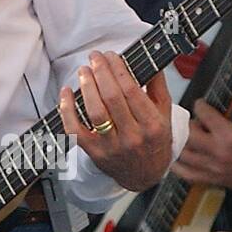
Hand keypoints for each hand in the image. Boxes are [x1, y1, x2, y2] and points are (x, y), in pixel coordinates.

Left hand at [59, 51, 173, 191]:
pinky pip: (75, 130)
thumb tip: (152, 60)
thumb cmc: (154, 141)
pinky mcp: (95, 153)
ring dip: (87, 87)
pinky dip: (67, 110)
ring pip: (95, 112)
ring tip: (84, 71)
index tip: (111, 56)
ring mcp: (112, 146)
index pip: (131, 90)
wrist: (145, 175)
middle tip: (95, 57)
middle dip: (101, 72)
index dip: (118, 69)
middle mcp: (133, 136)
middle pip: (112, 98)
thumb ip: (158, 86)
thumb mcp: (164, 114)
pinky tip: (66, 93)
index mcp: (152, 124)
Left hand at [171, 68, 231, 199]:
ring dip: (181, 142)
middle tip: (193, 119)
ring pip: (183, 154)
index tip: (202, 103)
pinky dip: (178, 166)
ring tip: (185, 134)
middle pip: (188, 134)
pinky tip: (178, 156)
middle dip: (188, 123)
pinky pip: (186, 175)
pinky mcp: (212, 179)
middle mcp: (217, 152)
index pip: (203, 115)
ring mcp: (213, 168)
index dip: (200, 105)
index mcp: (230, 135)